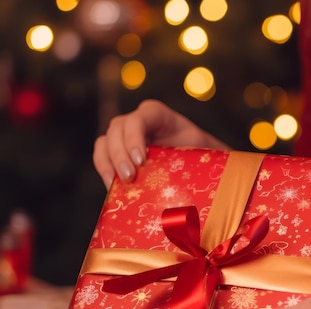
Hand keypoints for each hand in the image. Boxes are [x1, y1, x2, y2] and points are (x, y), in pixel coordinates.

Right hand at [93, 99, 228, 188]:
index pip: (138, 118)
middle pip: (117, 128)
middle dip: (119, 153)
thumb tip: (201, 175)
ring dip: (107, 163)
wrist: (200, 166)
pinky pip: (102, 157)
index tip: (141, 160)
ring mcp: (126, 136)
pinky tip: (113, 188)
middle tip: (129, 176)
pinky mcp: (120, 154)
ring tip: (117, 184)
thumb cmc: (204, 156)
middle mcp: (139, 121)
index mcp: (158, 115)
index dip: (134, 136)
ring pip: (104, 142)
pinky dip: (104, 170)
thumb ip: (200, 155)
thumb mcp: (204, 151)